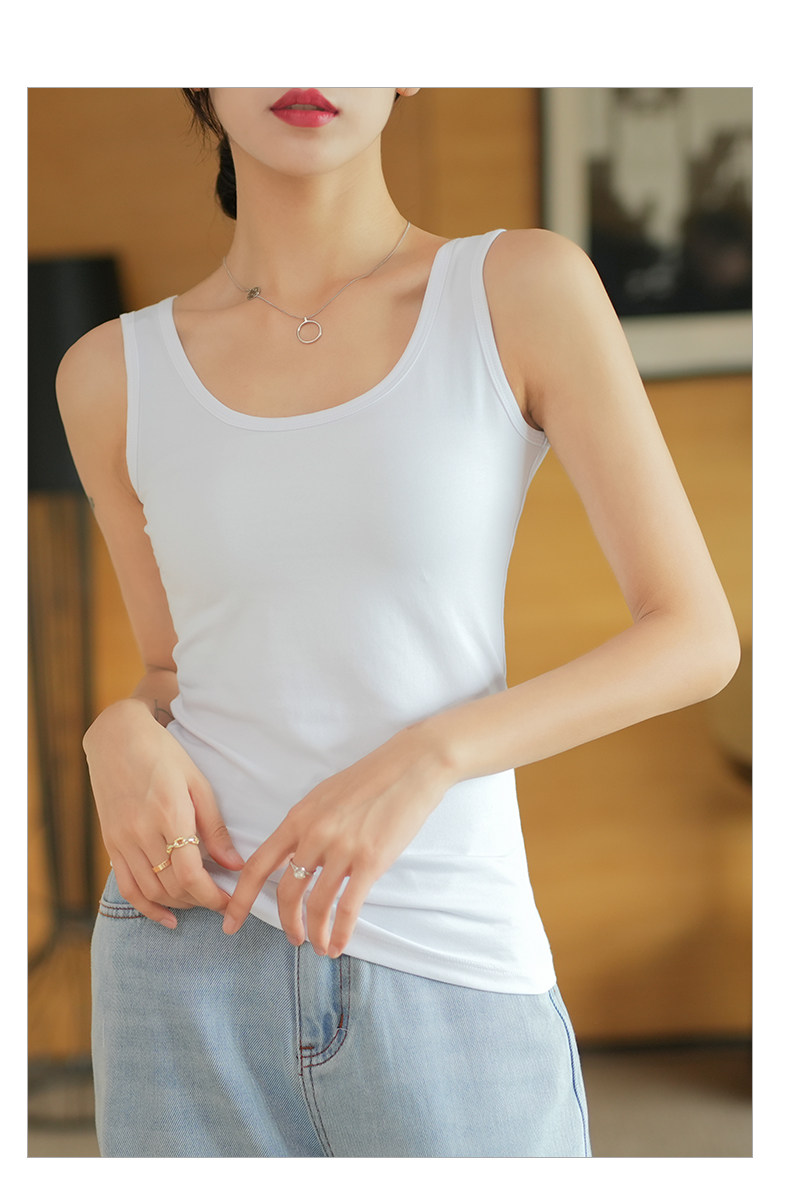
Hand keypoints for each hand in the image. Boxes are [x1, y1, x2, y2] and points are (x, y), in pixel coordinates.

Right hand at [85, 700, 244, 926]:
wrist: (117, 738)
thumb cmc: (164, 755)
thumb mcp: (197, 783)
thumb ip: (215, 828)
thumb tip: (236, 864)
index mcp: (169, 813)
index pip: (190, 873)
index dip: (212, 896)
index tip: (230, 902)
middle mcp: (142, 831)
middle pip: (172, 886)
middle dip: (201, 901)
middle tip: (222, 902)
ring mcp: (122, 839)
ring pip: (151, 890)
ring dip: (179, 904)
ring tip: (200, 903)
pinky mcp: (110, 843)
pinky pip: (127, 887)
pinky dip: (146, 908)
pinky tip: (166, 918)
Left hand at [222, 724, 455, 954]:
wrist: (411, 766)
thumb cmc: (370, 780)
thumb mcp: (324, 797)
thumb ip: (305, 827)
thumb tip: (293, 857)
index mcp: (298, 818)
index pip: (258, 866)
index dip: (240, 899)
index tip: (230, 923)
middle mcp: (315, 834)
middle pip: (287, 892)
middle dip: (287, 923)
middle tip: (293, 938)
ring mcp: (342, 848)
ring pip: (317, 905)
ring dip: (315, 932)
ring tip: (319, 945)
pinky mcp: (370, 860)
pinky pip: (348, 908)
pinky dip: (341, 933)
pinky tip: (339, 944)